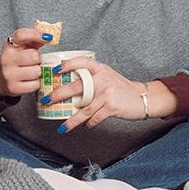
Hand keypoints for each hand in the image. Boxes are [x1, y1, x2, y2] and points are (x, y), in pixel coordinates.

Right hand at [0, 28, 48, 96]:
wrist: (0, 79)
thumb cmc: (16, 60)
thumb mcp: (22, 47)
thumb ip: (35, 39)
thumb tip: (49, 37)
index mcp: (9, 45)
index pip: (21, 35)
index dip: (36, 34)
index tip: (48, 37)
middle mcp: (6, 58)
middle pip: (35, 56)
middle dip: (38, 59)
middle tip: (33, 61)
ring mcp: (8, 74)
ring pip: (37, 71)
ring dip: (37, 72)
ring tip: (30, 71)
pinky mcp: (13, 87)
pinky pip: (35, 85)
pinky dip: (35, 83)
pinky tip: (28, 80)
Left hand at [48, 55, 172, 132]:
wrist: (142, 97)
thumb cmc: (121, 88)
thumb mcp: (107, 76)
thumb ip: (91, 78)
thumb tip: (67, 86)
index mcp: (100, 69)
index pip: (81, 62)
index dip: (67, 64)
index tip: (54, 70)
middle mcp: (103, 79)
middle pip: (76, 87)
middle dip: (58, 95)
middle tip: (46, 100)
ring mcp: (107, 93)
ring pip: (84, 109)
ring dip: (71, 120)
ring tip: (62, 127)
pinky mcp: (112, 106)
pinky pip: (95, 117)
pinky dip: (89, 123)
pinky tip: (86, 126)